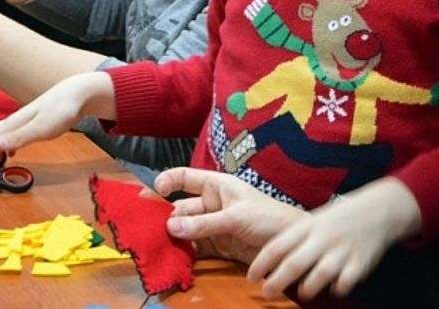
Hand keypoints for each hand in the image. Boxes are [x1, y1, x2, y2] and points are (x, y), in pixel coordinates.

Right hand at [0, 72, 113, 162]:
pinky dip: (4, 146)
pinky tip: (9, 153)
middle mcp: (14, 121)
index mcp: (12, 124)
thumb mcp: (40, 128)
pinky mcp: (34, 123)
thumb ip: (17, 138)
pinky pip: (11, 137)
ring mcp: (24, 121)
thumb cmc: (61, 110)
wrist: (78, 94)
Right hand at [156, 168, 306, 264]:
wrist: (291, 246)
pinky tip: (173, 259)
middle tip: (147, 231)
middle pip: (180, 209)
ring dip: (171, 239)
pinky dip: (183, 254)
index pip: (185, 178)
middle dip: (164, 218)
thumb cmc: (269, 218)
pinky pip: (194, 248)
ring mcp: (212, 226)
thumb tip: (170, 225)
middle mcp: (211, 204)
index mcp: (216, 185)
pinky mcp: (216, 246)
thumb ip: (204, 223)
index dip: (168, 181)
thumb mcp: (235, 217)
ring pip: (184, 230)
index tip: (154, 191)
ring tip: (155, 247)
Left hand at [247, 178, 421, 300]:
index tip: (251, 278)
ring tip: (302, 292)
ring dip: (307, 287)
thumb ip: (294, 240)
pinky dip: (338, 287)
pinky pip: (346, 281)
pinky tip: (335, 287)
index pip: (278, 245)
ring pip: (319, 274)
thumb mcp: (315, 222)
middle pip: (294, 263)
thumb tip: (268, 263)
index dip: (261, 263)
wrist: (379, 208)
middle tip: (266, 293)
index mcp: (308, 227)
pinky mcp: (360, 262)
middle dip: (277, 281)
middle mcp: (323, 238)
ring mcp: (342, 250)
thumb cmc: (339, 219)